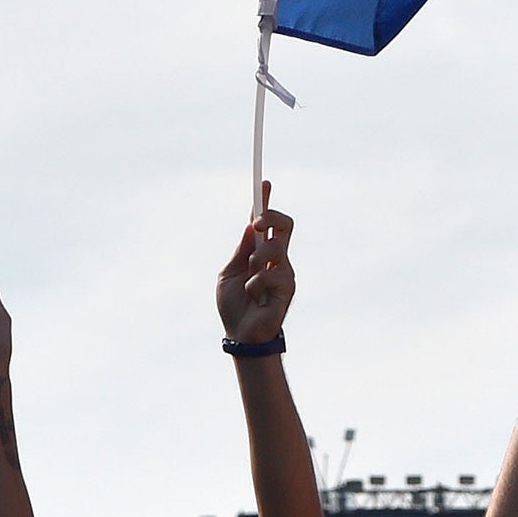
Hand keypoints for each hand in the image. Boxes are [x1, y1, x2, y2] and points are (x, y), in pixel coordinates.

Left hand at [217, 182, 295, 344]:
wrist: (241, 334)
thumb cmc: (234, 306)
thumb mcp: (229, 273)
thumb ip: (240, 251)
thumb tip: (250, 226)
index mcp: (260, 252)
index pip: (266, 222)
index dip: (266, 202)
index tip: (264, 182)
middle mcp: (276, 258)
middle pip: (284, 224)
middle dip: (271, 216)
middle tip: (256, 222)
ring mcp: (284, 271)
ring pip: (275, 247)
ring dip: (257, 260)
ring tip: (250, 278)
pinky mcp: (288, 287)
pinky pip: (272, 273)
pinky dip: (257, 283)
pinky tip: (256, 297)